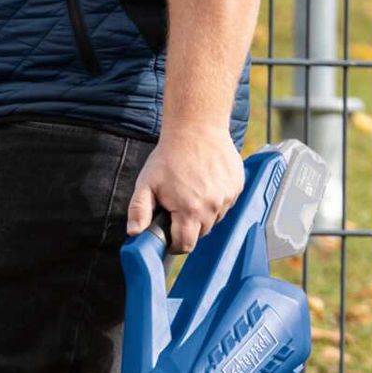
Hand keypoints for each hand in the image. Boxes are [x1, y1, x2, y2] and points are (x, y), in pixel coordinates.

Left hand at [126, 124, 243, 252]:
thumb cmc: (169, 156)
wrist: (196, 127)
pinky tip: (204, 186)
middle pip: (200, 234)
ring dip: (202, 215)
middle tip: (176, 211)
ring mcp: (227, 196)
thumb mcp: (145, 185)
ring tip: (190, 195)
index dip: (174, 245)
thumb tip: (134, 233)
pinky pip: (225, 204)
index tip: (169, 237)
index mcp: (190, 210)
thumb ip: (138, 212)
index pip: (185, 245)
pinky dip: (215, 201)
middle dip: (187, 229)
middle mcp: (212, 206)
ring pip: (214, 220)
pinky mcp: (237, 186)